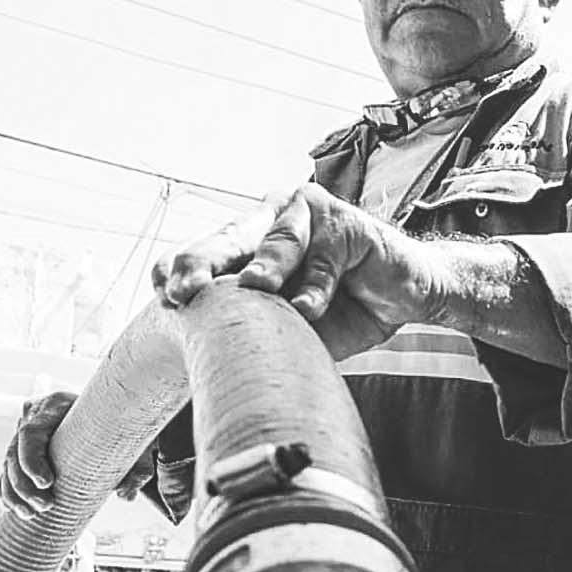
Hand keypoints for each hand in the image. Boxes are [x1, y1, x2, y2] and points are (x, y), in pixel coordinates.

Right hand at [0, 392, 158, 516]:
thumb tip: (125, 495)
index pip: (31, 432)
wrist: (114, 412)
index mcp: (57, 404)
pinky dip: (9, 492)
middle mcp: (35, 414)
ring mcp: (25, 430)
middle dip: (24, 485)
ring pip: (7, 464)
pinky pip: (7, 471)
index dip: (32, 460)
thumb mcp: (134, 442)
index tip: (47, 484)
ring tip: (30, 514)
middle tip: (45, 506)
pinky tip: (14, 510)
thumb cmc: (123, 426)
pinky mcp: (23, 447)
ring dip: (15, 494)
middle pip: (14, 451)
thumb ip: (136, 467)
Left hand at [154, 186, 445, 359]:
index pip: (205, 254)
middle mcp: (271, 222)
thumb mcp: (293, 327)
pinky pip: (325, 259)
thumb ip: (259, 329)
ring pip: (278, 241)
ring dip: (266, 265)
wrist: (407, 296)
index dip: (181, 270)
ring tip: (253, 288)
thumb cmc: (345, 309)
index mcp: (249, 246)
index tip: (164, 296)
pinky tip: (308, 309)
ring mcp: (309, 216)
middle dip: (203, 262)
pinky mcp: (346, 225)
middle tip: (187, 289)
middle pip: (228, 238)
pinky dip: (317, 287)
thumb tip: (211, 355)